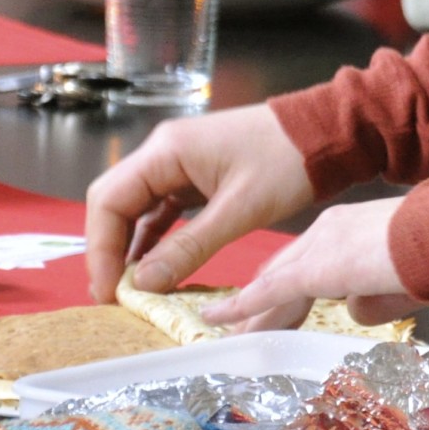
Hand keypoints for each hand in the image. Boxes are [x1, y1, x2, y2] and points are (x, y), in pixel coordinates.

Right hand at [85, 102, 316, 302]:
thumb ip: (188, 247)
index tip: (108, 290)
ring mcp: (179, 163)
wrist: (327, 134)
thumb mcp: (238, 210)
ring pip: (136, 208)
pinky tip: (155, 268)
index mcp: (166, 150)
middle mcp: (164, 152)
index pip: (108, 201)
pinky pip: (162, 209)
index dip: (100, 249)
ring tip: (130, 290)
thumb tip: (142, 284)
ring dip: (130, 247)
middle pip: (114, 203)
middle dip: (109, 250)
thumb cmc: (288, 161)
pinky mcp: (196, 176)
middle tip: (114, 295)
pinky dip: (155, 238)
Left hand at [195, 197, 411, 333]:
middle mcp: (329, 230)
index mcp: (350, 228)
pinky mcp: (317, 267)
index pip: (308, 259)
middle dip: (262, 303)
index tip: (274, 308)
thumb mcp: (404, 282)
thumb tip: (354, 312)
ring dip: (251, 313)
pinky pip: (270, 291)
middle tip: (241, 328)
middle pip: (284, 272)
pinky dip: (242, 308)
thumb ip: (376, 298)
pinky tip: (219, 320)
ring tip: (228, 335)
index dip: (287, 287)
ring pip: (274, 284)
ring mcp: (321, 246)